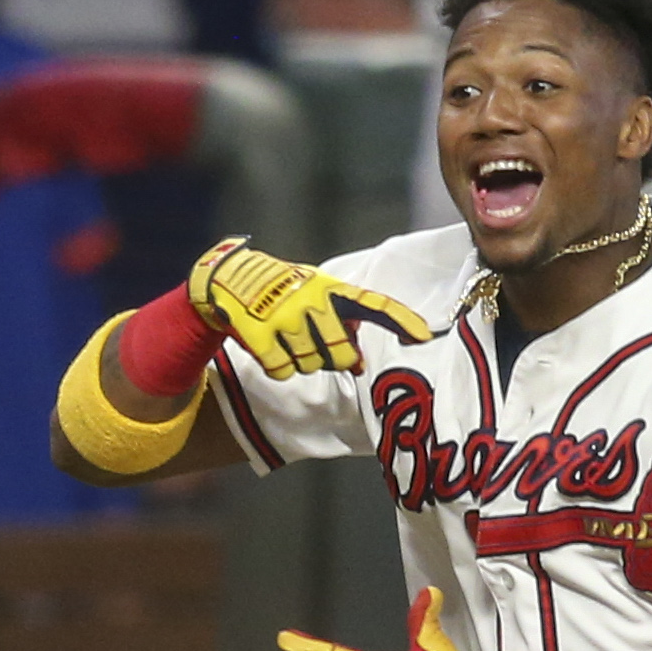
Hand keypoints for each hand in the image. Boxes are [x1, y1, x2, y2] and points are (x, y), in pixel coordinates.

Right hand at [189, 238, 433, 378]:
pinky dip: (276, 365)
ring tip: (285, 337)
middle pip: (342, 357)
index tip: (424, 336)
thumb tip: (359, 366)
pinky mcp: (260, 333)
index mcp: (330, 289)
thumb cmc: (282, 295)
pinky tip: (268, 344)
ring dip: (299, 361)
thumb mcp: (314, 297)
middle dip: (332, 360)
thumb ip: (340, 325)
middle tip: (312, 345)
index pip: (373, 305)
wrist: (227, 279)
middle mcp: (311, 299)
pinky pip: (282, 371)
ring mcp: (285, 316)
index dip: (400, 321)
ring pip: (309, 366)